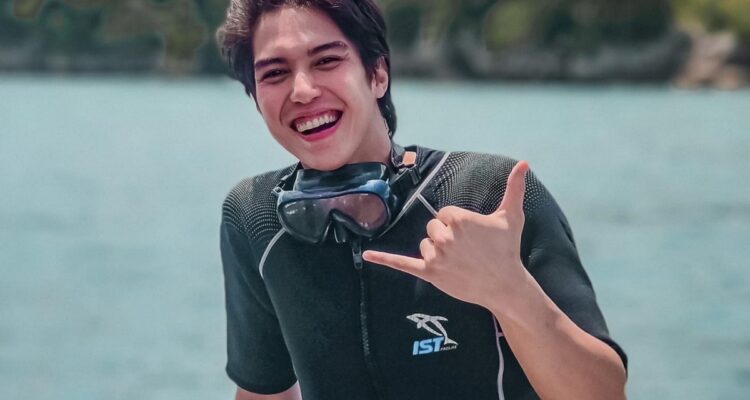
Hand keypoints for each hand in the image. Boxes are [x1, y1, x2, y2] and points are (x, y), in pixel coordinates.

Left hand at [362, 161, 529, 307]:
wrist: (505, 285)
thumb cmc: (507, 250)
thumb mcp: (512, 216)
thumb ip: (515, 188)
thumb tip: (524, 163)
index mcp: (459, 219)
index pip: (445, 214)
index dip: (458, 223)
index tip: (473, 236)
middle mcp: (445, 236)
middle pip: (433, 228)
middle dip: (447, 237)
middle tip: (467, 250)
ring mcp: (436, 256)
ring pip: (426, 245)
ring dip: (438, 251)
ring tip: (460, 262)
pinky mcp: (430, 274)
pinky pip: (402, 263)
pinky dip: (384, 259)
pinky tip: (367, 256)